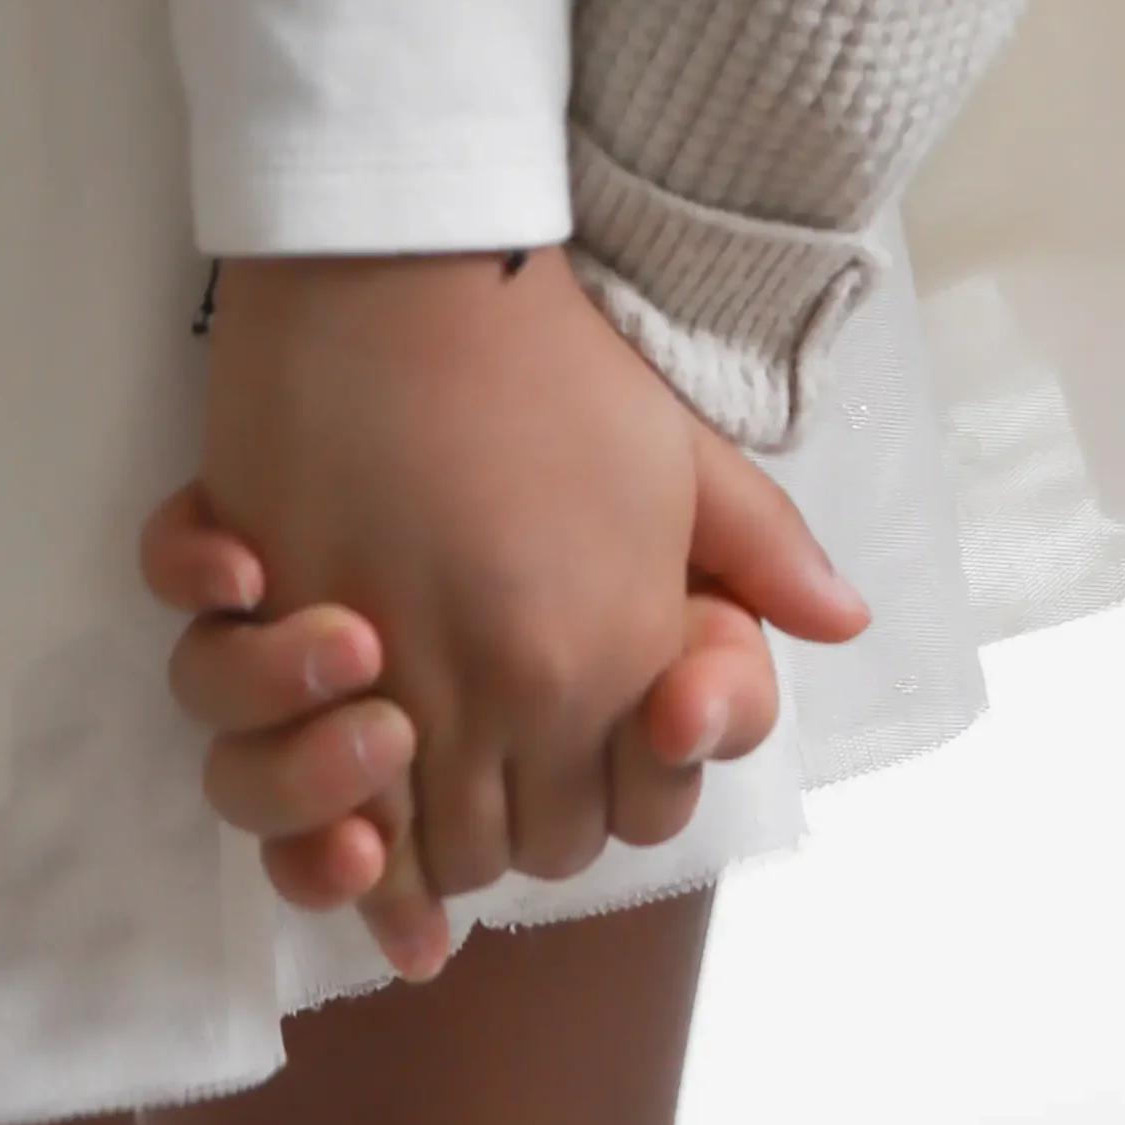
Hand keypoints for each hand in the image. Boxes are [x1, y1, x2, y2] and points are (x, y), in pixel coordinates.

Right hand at [185, 250, 865, 969]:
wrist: (410, 270)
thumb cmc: (554, 359)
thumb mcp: (686, 453)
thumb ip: (767, 552)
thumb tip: (845, 620)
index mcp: (613, 660)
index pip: (618, 824)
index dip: (600, 807)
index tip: (574, 765)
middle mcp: (506, 694)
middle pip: (510, 854)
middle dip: (506, 830)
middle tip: (489, 769)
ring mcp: (386, 675)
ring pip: (401, 843)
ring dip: (404, 834)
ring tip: (409, 774)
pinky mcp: (280, 640)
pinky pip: (282, 784)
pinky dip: (309, 815)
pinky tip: (324, 793)